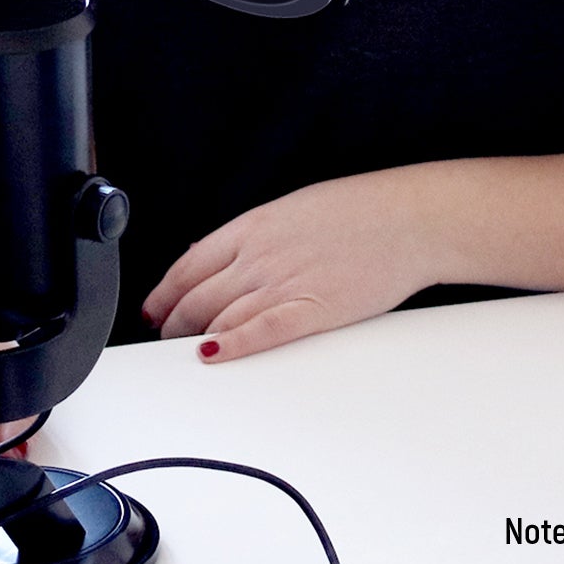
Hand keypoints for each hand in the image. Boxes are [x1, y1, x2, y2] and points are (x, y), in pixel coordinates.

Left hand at [142, 168, 443, 361]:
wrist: (409, 219)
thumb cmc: (361, 210)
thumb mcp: (296, 208)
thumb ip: (255, 233)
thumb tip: (220, 251)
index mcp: (254, 226)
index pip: (190, 265)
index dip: (164, 293)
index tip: (155, 309)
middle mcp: (260, 255)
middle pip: (198, 297)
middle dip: (175, 323)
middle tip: (166, 338)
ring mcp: (283, 283)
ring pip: (220, 318)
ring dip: (196, 339)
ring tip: (188, 352)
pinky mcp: (310, 311)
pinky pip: (259, 333)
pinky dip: (231, 346)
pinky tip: (215, 355)